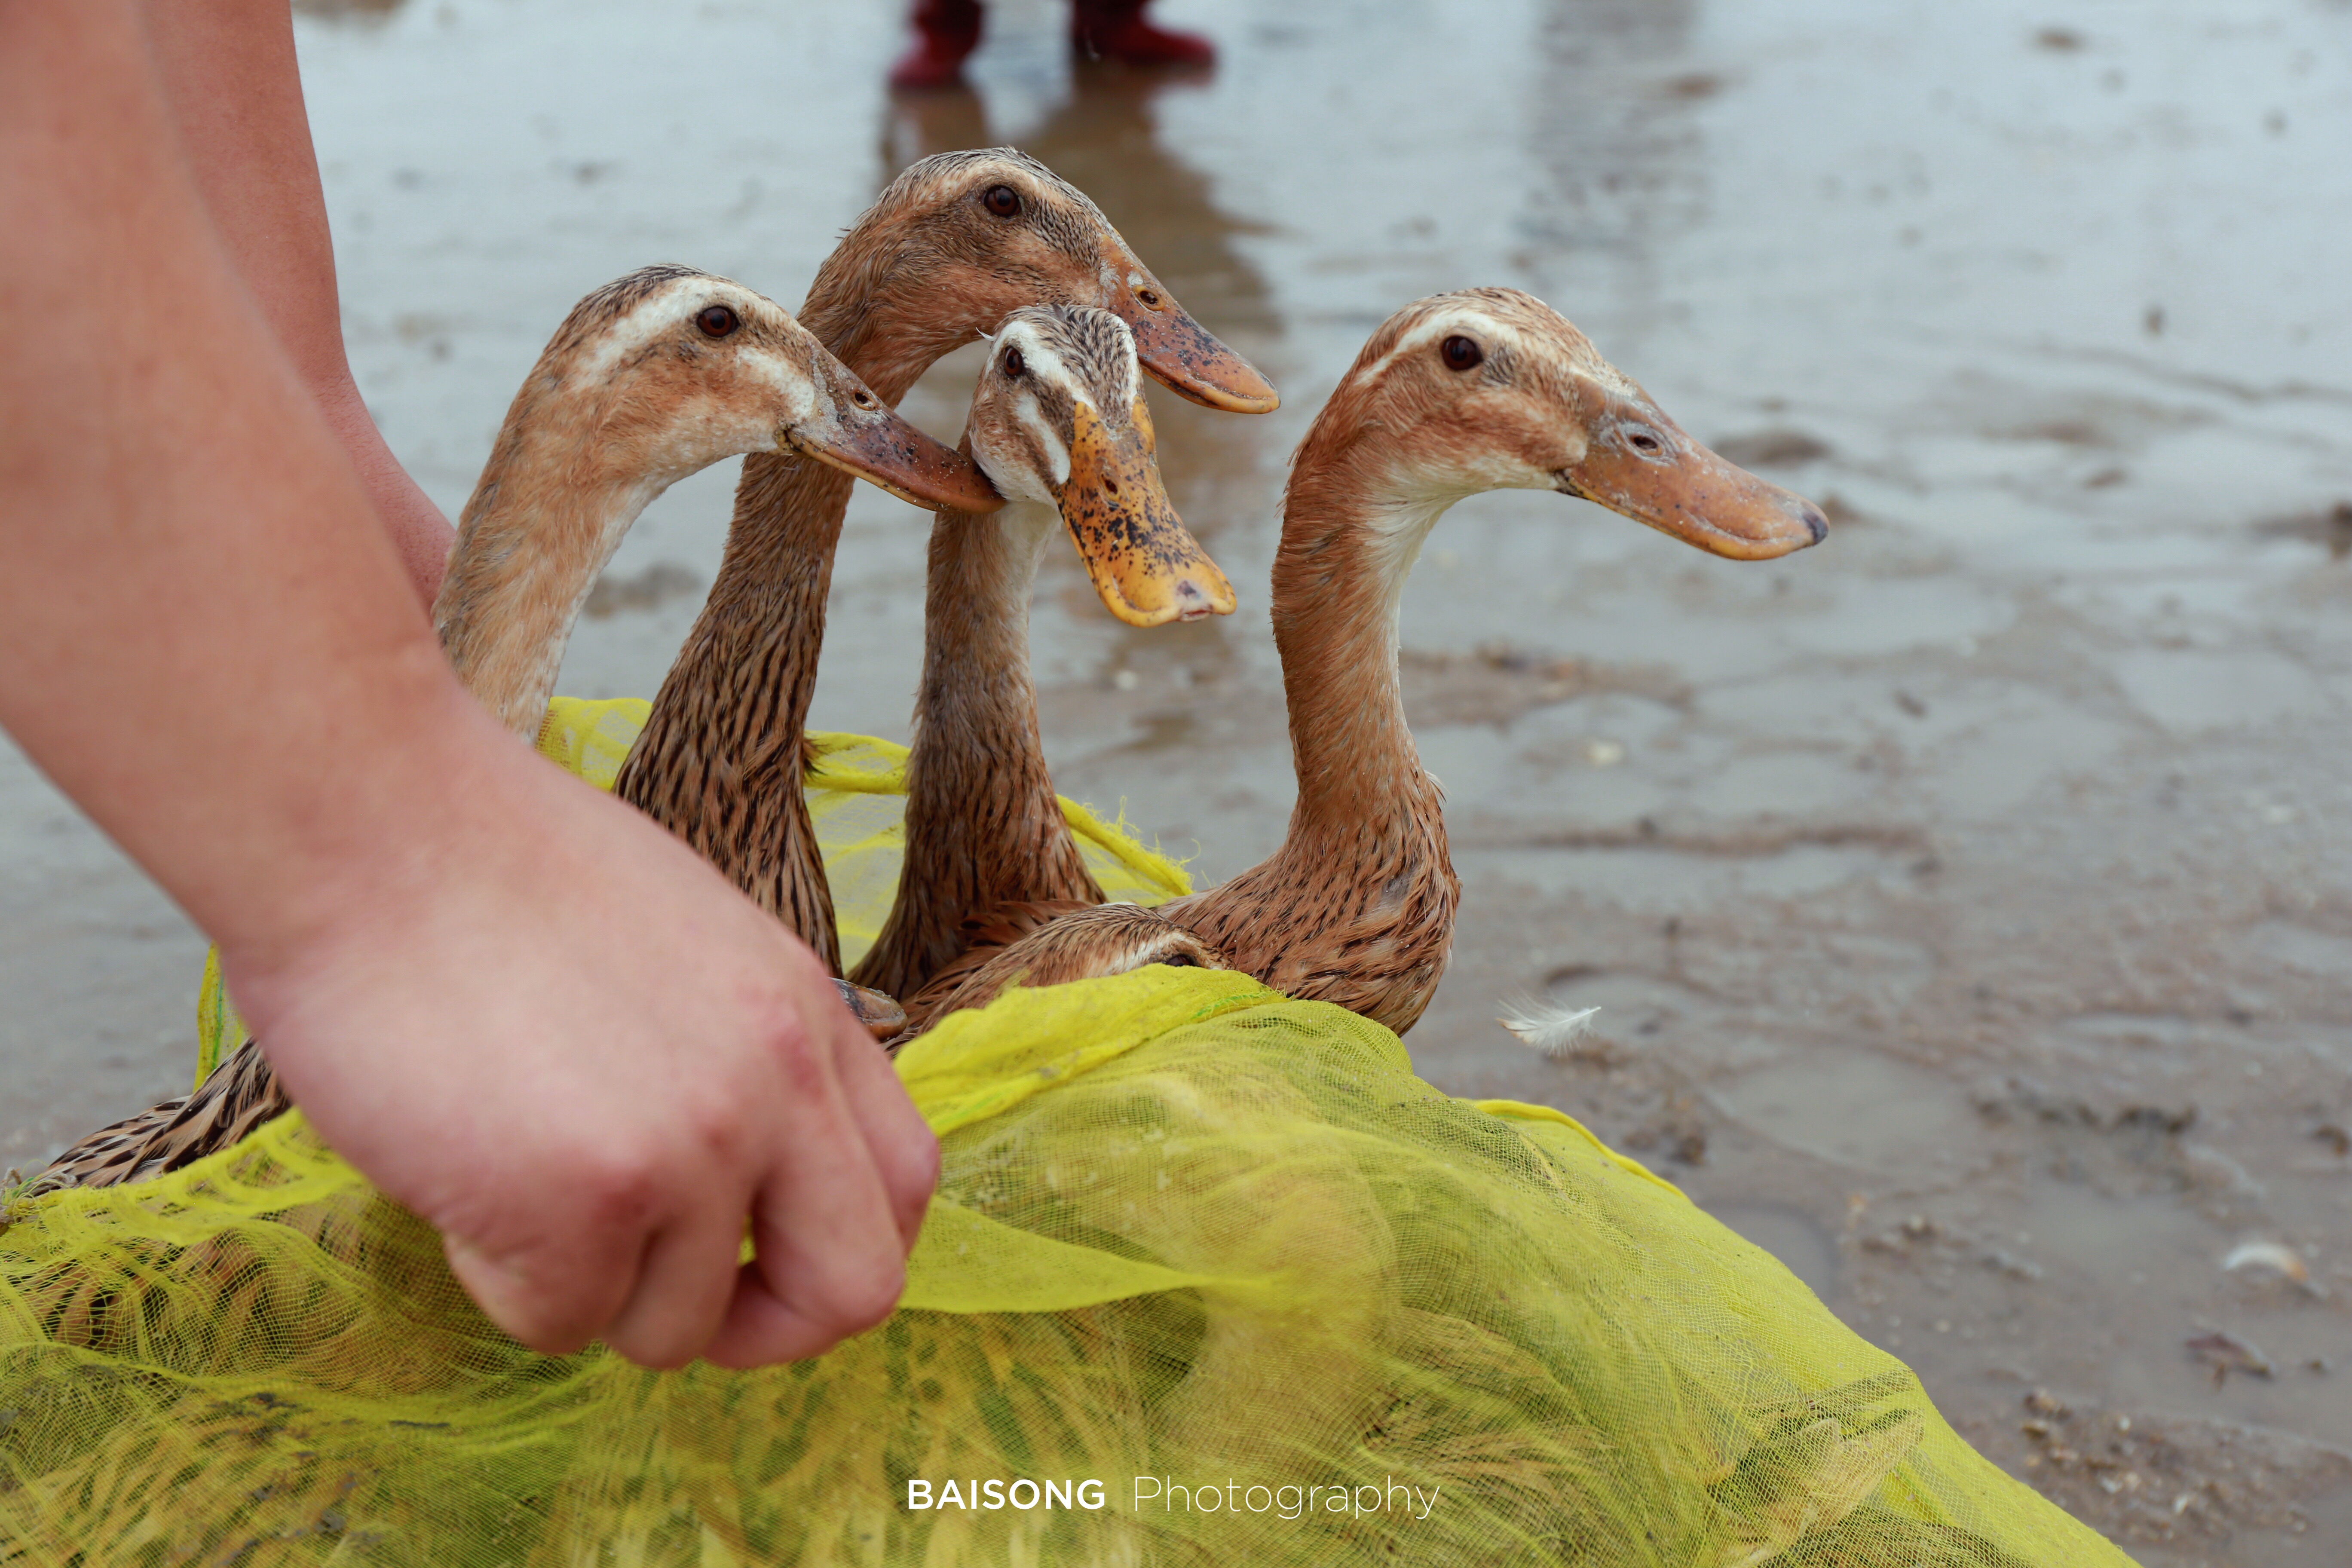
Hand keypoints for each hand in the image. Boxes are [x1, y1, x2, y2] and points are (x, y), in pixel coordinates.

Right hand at [226, 708, 938, 1368]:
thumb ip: (741, 1059)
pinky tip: (460, 1175)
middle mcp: (778, 1084)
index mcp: (806, 1017)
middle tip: (659, 1299)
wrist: (372, 821)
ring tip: (510, 1175)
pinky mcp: (586, 1199)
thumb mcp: (689, 947)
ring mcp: (693, 1144)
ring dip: (587, 1289)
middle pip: (855, 1291)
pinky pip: (560, 1322)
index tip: (757, 1261)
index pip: (905, 1185)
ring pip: (674, 1327)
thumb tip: (742, 1188)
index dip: (836, 1252)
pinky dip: (499, 1279)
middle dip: (764, 1332)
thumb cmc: (495, 875)